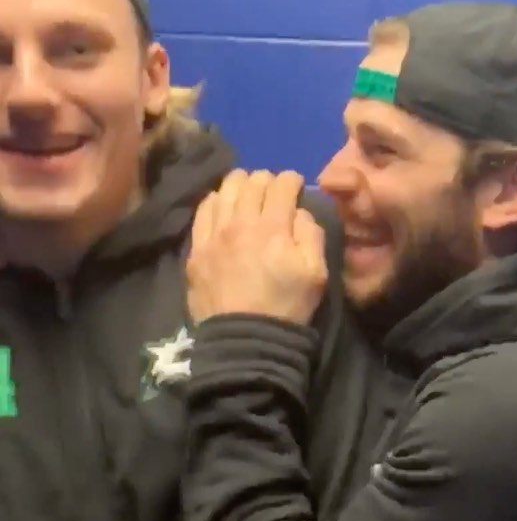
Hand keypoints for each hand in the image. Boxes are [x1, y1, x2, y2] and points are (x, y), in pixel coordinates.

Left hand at [187, 170, 327, 325]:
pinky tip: (222, 204)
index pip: (281, 185)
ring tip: (247, 190)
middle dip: (267, 179)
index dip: (291, 180)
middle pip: (252, 182)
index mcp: (273, 227)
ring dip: (240, 184)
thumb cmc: (286, 306)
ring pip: (225, 190)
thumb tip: (299, 212)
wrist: (244, 340)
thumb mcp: (316, 273)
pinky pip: (203, 211)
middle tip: (273, 189)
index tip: (295, 185)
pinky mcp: (196, 249)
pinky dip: (216, 200)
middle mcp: (240, 222)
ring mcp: (214, 234)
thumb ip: (312, 234)